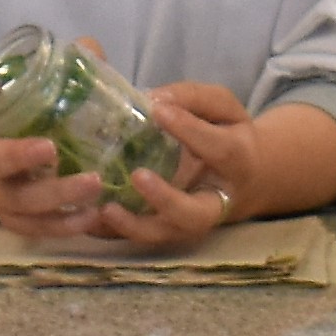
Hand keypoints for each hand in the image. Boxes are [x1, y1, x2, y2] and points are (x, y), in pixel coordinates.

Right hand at [0, 74, 103, 237]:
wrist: (0, 179)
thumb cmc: (25, 129)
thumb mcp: (33, 100)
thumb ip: (61, 74)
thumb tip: (90, 47)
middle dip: (20, 156)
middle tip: (52, 148)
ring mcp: (0, 196)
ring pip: (22, 201)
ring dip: (57, 196)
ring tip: (93, 185)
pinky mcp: (17, 222)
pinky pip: (38, 229)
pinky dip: (64, 226)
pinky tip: (92, 217)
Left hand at [119, 86, 276, 253]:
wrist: (246, 178)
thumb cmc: (228, 134)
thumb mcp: (223, 107)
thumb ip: (193, 98)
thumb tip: (153, 99)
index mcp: (237, 161)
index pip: (219, 149)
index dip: (189, 130)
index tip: (158, 111)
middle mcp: (216, 201)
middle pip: (195, 214)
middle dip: (165, 199)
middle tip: (138, 175)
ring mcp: (190, 222)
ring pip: (166, 234)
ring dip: (133, 226)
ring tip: (104, 209)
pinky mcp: (168, 230)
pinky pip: (140, 237)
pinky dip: (114, 232)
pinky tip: (89, 219)